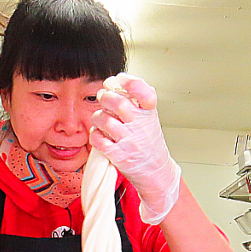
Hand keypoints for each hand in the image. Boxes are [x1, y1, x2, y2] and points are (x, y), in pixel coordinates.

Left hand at [91, 73, 180, 224]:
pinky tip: (100, 135)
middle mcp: (140, 126)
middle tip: (104, 99)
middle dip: (106, 97)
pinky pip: (98, 140)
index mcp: (149, 114)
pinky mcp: (119, 155)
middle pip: (119, 103)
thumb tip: (114, 81)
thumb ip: (135, 100)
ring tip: (101, 119)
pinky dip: (95, 135)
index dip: (131, 83)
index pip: (146, 93)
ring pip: (105, 120)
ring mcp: (129, 141)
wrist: (156, 171)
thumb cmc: (148, 142)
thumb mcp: (149, 118)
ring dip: (97, 117)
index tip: (120, 80)